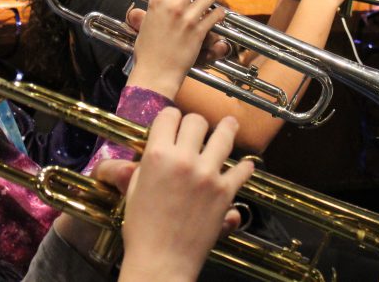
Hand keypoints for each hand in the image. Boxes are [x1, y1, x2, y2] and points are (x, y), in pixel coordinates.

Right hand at [120, 109, 253, 280]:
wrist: (162, 260)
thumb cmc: (142, 229)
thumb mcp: (133, 190)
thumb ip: (142, 166)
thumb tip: (147, 154)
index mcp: (157, 155)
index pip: (168, 116)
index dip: (170, 118)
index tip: (173, 123)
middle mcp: (184, 159)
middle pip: (196, 121)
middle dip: (194, 124)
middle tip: (196, 132)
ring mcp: (208, 174)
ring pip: (223, 136)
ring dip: (227, 129)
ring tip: (231, 124)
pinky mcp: (225, 192)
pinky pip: (242, 170)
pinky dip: (245, 167)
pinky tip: (245, 165)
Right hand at [127, 0, 225, 98]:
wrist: (156, 71)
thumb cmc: (147, 51)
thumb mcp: (143, 27)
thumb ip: (146, 14)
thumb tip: (137, 12)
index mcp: (157, 0)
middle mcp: (174, 4)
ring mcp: (189, 17)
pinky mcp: (201, 30)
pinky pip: (216, 14)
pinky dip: (219, 12)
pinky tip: (218, 13)